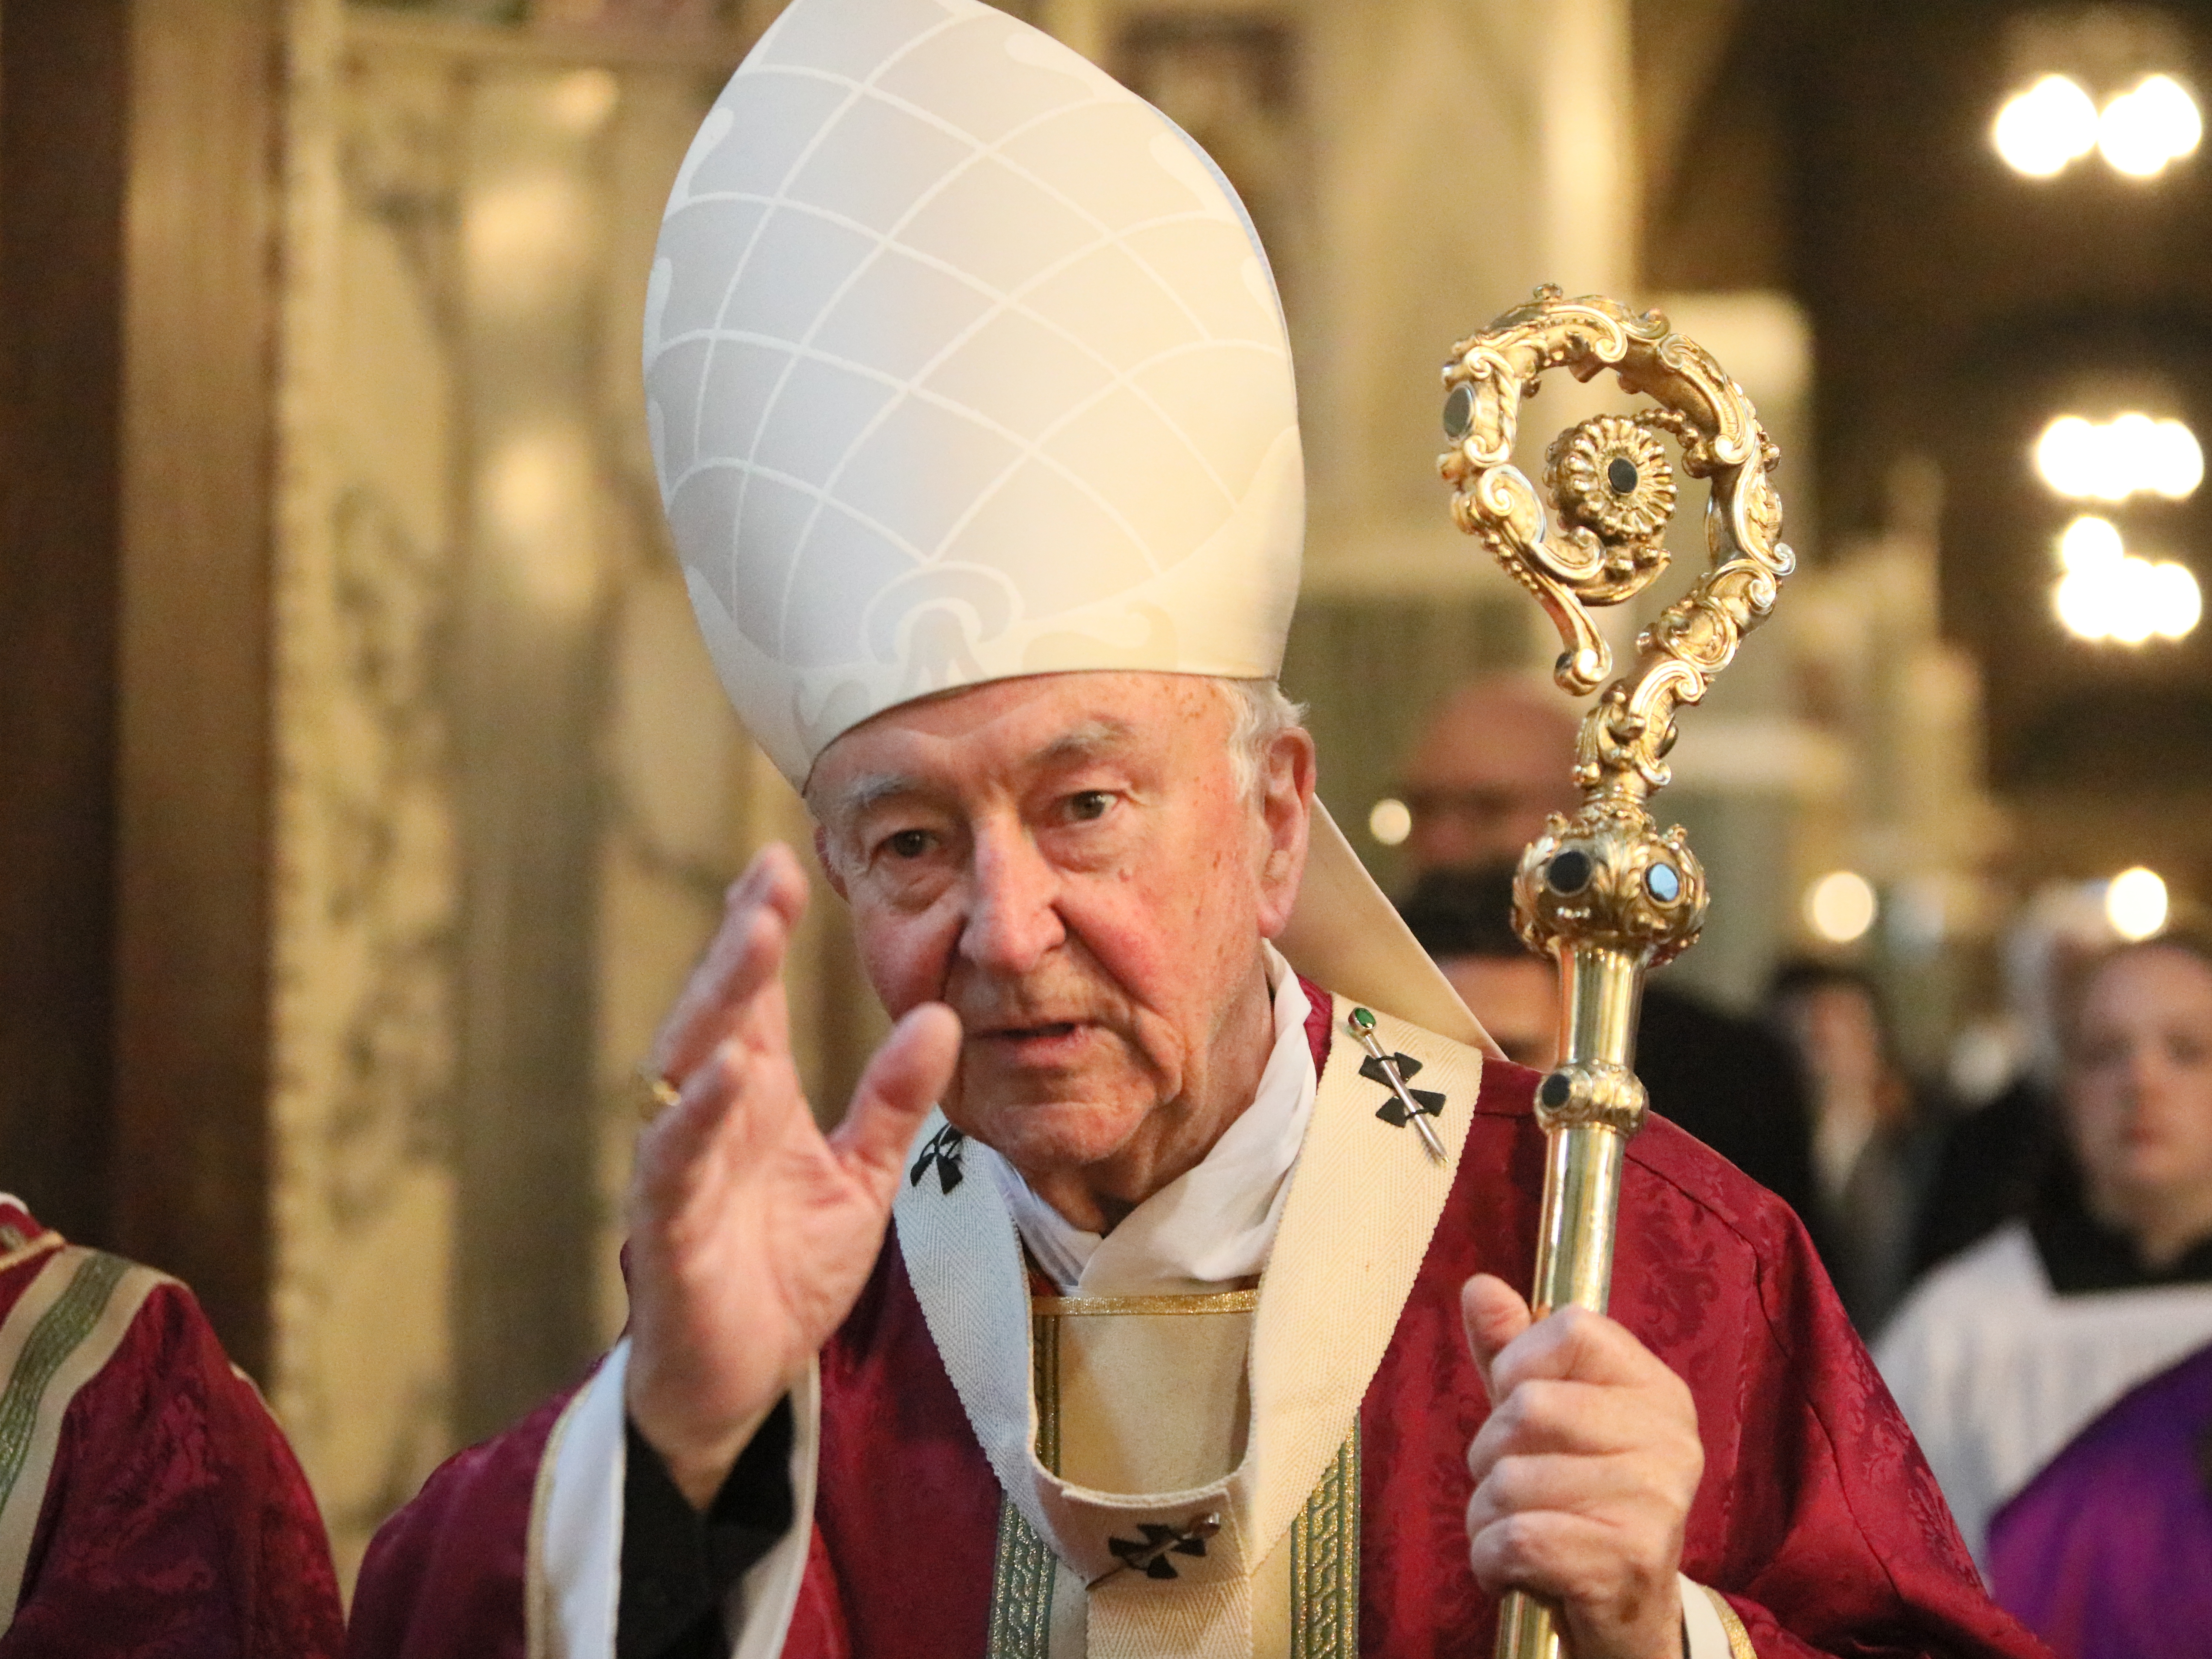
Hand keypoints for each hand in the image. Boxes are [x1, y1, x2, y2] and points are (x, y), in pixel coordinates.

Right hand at [623, 844, 960, 1507]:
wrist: (738, 1378)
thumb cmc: (784, 1269)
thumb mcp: (862, 1176)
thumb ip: (893, 1102)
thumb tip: (941, 1018)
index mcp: (752, 1097)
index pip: (756, 996)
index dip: (763, 927)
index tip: (786, 859)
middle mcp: (709, 1116)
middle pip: (720, 1012)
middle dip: (742, 942)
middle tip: (771, 876)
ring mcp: (679, 1167)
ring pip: (688, 1066)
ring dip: (718, 1001)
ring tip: (754, 938)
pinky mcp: (666, 1228)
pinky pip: (677, 1161)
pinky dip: (699, 1115)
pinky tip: (727, 1072)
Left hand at [1461, 1274, 1702, 1658]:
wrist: (1625, 1616)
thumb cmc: (1575, 1503)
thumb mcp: (1544, 1421)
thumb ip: (1513, 1353)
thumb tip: (1480, 1285)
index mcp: (1657, 1391)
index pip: (1573, 1329)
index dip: (1519, 1363)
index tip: (1517, 1402)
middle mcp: (1672, 1440)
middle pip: (1528, 1406)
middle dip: (1490, 1452)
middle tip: (1513, 1486)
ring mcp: (1658, 1501)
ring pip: (1510, 1478)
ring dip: (1487, 1514)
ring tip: (1518, 1530)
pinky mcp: (1630, 1561)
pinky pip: (1516, 1538)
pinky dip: (1490, 1558)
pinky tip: (1514, 1569)